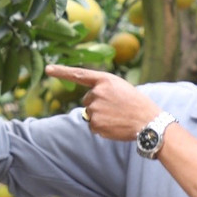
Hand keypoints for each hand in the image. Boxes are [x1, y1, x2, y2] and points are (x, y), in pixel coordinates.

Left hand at [45, 64, 160, 140]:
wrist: (148, 121)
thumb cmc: (136, 104)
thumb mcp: (120, 88)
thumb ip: (102, 89)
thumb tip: (88, 103)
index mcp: (105, 80)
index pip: (79, 74)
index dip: (62, 71)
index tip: (48, 69)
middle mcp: (97, 92)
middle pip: (87, 99)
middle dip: (97, 104)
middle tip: (116, 108)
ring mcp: (95, 108)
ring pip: (90, 114)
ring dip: (101, 117)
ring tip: (117, 117)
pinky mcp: (95, 123)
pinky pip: (93, 126)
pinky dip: (102, 127)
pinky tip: (115, 125)